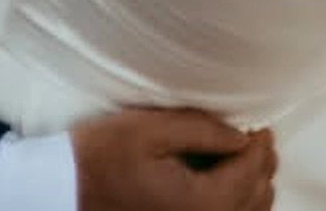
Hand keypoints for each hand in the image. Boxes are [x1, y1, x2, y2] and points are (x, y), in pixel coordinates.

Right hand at [70, 108, 274, 210]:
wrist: (65, 192)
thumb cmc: (100, 156)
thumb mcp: (148, 130)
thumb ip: (202, 130)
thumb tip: (243, 135)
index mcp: (204, 202)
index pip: (251, 169)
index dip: (259, 141)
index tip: (258, 121)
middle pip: (257, 195)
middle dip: (260, 162)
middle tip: (254, 134)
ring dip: (253, 184)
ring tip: (243, 155)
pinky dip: (237, 203)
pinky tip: (227, 184)